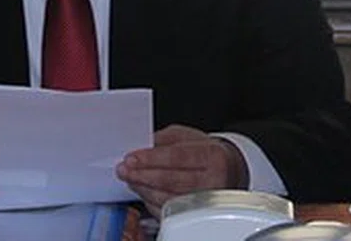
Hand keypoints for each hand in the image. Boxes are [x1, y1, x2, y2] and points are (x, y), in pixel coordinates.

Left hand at [116, 124, 248, 216]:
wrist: (227, 170)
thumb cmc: (204, 152)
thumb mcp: (186, 136)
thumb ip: (162, 140)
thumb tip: (139, 148)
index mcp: (212, 155)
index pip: (178, 157)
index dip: (151, 158)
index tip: (131, 158)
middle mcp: (213, 180)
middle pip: (171, 179)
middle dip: (142, 174)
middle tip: (123, 169)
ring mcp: (206, 200)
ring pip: (168, 198)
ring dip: (143, 188)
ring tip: (130, 178)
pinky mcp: (196, 213)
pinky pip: (168, 210)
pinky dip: (150, 201)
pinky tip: (142, 190)